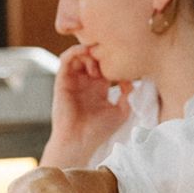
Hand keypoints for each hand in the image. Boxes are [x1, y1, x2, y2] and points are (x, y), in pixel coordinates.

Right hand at [46, 46, 130, 163]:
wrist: (79, 140)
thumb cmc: (99, 130)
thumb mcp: (121, 111)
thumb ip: (128, 95)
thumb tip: (131, 80)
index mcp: (99, 88)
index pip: (105, 65)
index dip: (113, 58)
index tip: (122, 57)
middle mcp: (85, 82)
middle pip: (92, 57)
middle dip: (100, 53)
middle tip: (107, 56)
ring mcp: (74, 81)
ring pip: (79, 55)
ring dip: (88, 52)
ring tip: (96, 58)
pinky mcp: (62, 81)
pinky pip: (65, 60)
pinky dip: (74, 51)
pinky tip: (85, 51)